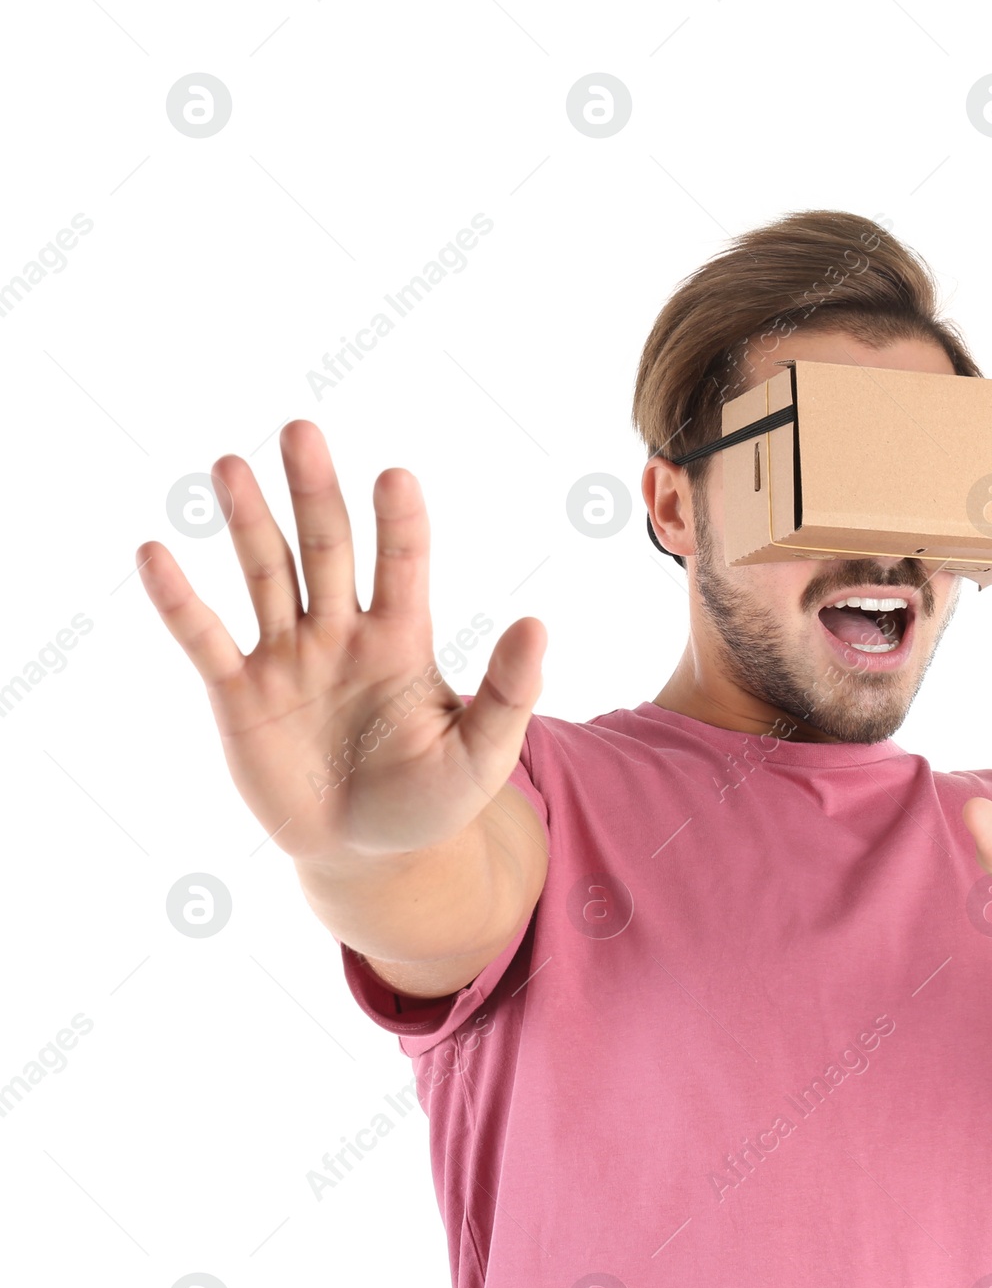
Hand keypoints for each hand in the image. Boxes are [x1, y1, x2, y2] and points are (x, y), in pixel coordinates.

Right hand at [137, 420, 545, 862]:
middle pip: (326, 549)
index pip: (403, 565)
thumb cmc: (431, 799)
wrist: (369, 856)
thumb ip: (508, 693)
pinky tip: (155, 551)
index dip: (399, 524)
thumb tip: (539, 625)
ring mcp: (288, 658)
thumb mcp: (481, 754)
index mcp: (403, 639)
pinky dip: (180, 600)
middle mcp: (342, 632)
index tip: (396, 477)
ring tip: (228, 466)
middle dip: (314, 493)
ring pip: (266, 576)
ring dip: (248, 523)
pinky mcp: (239, 695)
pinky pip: (206, 639)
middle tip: (301, 431)